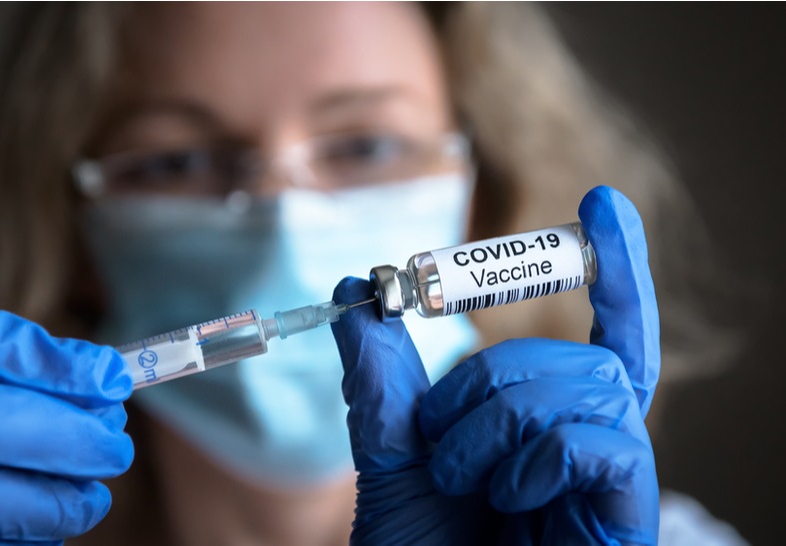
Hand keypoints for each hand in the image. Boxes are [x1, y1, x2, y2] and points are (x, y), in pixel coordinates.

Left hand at [331, 186, 659, 544]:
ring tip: (461, 477)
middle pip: (578, 354)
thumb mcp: (387, 454)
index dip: (613, 272)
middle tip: (438, 434)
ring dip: (499, 419)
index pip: (600, 336)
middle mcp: (588, 443)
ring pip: (583, 384)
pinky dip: (536, 454)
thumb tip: (354, 290)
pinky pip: (600, 439)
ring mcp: (610, 480)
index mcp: (546, 427)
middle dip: (491, 377)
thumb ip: (378, 376)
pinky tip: (507, 498)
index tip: (604, 206)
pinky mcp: (625, 513)